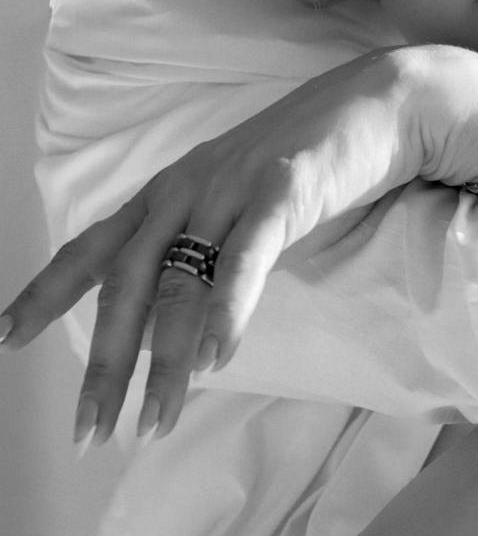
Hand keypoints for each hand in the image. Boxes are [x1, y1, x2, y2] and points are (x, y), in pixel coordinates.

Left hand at [1, 48, 442, 442]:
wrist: (381, 104)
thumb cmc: (312, 162)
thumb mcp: (239, 208)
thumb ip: (204, 256)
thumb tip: (173, 328)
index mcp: (169, 191)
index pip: (94, 247)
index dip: (47, 290)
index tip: (5, 337)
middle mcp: (186, 188)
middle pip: (127, 283)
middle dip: (105, 363)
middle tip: (89, 431)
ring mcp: (232, 187)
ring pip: (181, 283)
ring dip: (167, 361)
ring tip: (155, 422)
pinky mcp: (284, 190)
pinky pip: (246, 257)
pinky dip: (227, 309)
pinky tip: (217, 358)